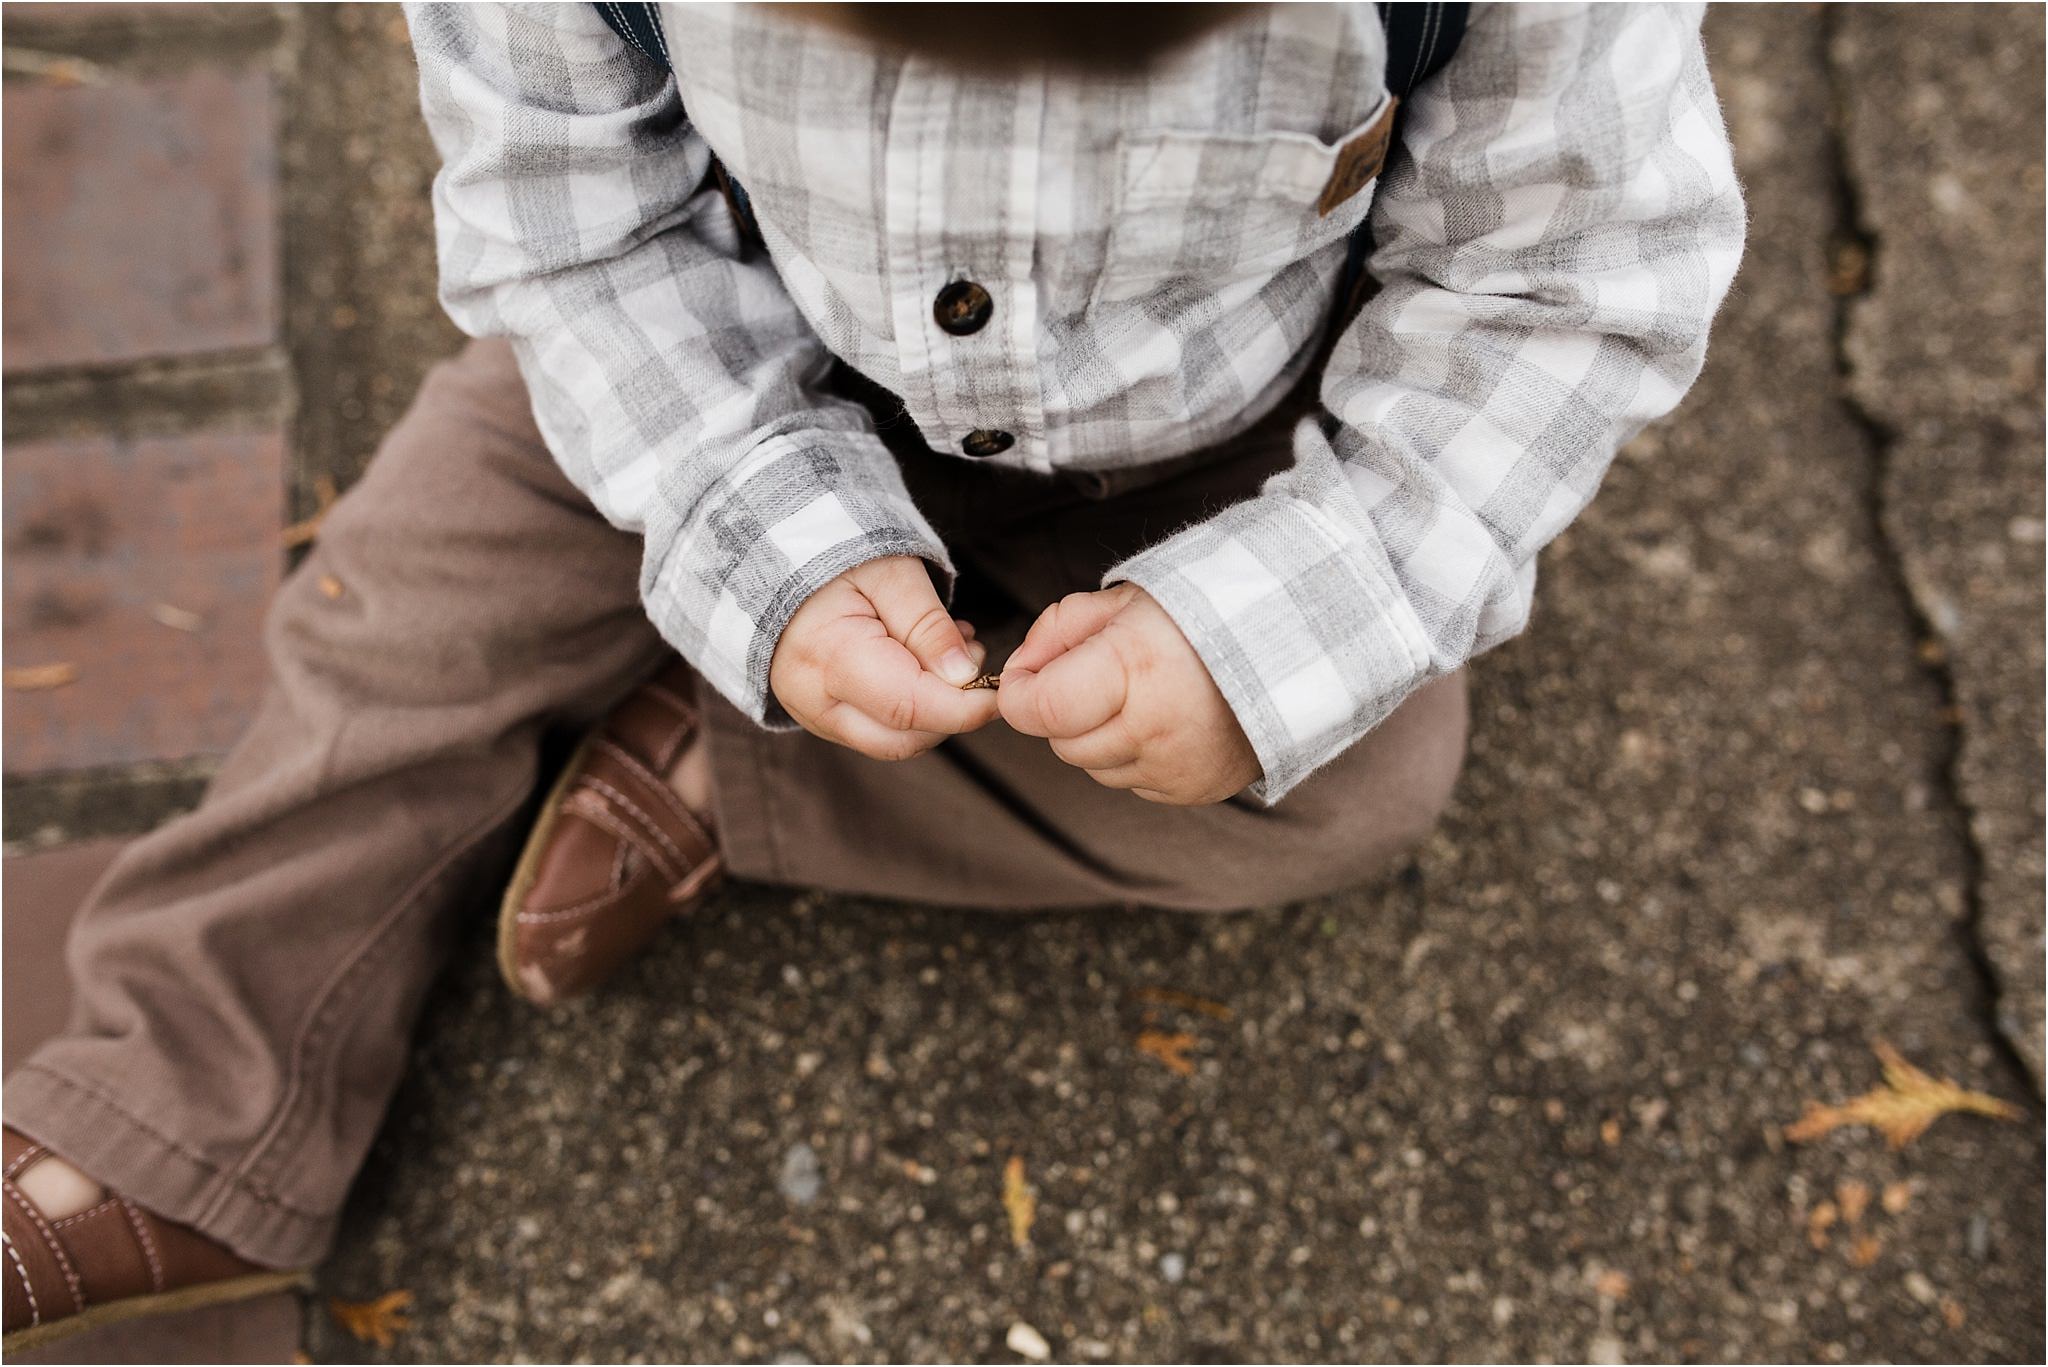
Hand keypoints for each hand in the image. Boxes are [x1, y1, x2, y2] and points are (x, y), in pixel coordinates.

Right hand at [770, 555, 998, 760]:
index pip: (909, 708)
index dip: (964, 707)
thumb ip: (928, 625)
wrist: (776, 557)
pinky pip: (877, 729)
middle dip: (952, 711)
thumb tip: (964, 677)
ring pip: (893, 741)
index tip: (999, 689)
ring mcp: (813, 715)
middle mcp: (814, 700)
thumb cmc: (834, 554)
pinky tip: (922, 660)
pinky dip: (913, 705)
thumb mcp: (890, 573)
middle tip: (974, 655)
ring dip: (936, 709)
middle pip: (903, 739)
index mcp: (828, 657)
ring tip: (949, 649)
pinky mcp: (823, 717)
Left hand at [998, 583, 1259, 804]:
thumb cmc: (1205, 614)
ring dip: (1099, 735)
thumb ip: (1059, 630)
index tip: (1025, 676)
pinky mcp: (1192, 790)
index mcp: (1133, 668)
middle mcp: (1153, 727)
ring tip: (1140, 694)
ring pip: (1094, 766)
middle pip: (1061, 741)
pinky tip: (1165, 718)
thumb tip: (1019, 671)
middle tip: (1098, 674)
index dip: (1019, 693)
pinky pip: (1133, 781)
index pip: (1039, 709)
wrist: (1293, 645)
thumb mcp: (1126, 600)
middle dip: (1063, 709)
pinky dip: (1134, 754)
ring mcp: (1175, 766)